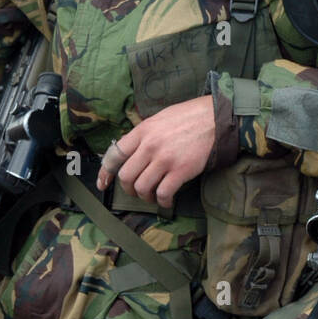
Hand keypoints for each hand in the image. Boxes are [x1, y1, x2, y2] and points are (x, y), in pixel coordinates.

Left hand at [97, 95, 215, 207]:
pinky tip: (167, 201)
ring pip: (142, 187)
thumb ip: (143, 135)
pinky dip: (163, 202)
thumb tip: (131, 152)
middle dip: (128, 189)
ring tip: (152, 196)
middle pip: (126, 176)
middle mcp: (150, 146)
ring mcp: (165, 159)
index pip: (114, 155)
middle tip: (136, 191)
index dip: (105, 173)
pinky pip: (164, 193)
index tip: (103, 184)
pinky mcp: (180, 170)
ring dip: (145, 196)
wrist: (214, 118)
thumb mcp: (158, 119)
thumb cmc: (187, 117)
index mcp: (142, 131)